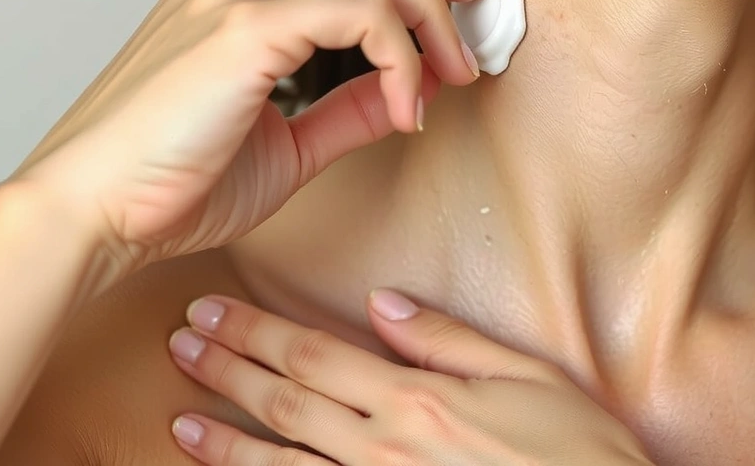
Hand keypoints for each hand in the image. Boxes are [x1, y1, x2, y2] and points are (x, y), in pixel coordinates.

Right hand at [8, 0, 487, 270]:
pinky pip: (359, 15)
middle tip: (472, 18)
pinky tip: (408, 107)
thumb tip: (408, 92)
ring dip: (427, 8)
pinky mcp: (243, 31)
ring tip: (454, 70)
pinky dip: (401, 57)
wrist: (92, 216)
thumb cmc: (170, 186)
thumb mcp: (285, 145)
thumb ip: (346, 111)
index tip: (451, 7)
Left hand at [167, 291, 653, 464]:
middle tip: (180, 346)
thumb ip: (447, 341)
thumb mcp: (525, 377)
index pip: (317, 355)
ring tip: (181, 422)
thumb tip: (384, 304)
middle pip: (289, 402)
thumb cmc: (574, 450)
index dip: (257, 333)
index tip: (214, 313)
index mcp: (418, 401)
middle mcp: (386, 451)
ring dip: (227, 443)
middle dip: (228, 371)